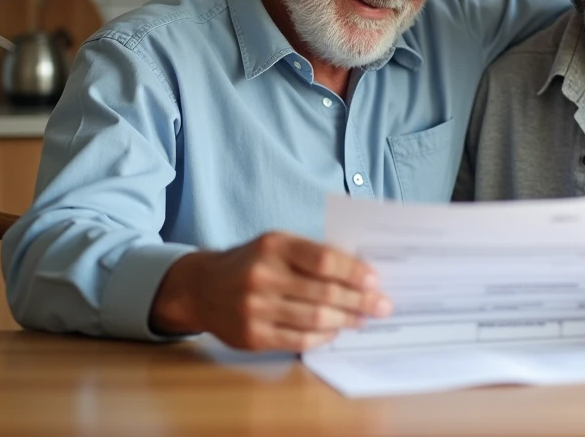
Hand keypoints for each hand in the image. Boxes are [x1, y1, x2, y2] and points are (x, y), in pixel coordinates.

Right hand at [149, 232, 391, 351]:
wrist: (201, 288)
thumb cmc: (251, 262)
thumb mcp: (277, 245)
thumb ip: (312, 255)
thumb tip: (360, 273)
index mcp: (274, 246)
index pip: (323, 260)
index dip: (354, 272)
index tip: (376, 280)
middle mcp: (262, 277)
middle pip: (323, 293)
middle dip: (360, 301)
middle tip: (383, 306)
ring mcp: (255, 309)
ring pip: (314, 319)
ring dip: (346, 320)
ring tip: (363, 319)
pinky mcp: (252, 336)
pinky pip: (298, 340)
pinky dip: (323, 337)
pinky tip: (335, 331)